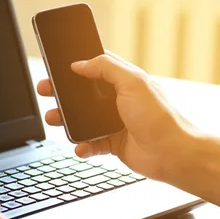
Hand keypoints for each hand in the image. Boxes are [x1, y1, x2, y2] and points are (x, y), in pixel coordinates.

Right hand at [37, 51, 195, 180]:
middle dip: (62, 94)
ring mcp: (115, 122)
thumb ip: (106, 68)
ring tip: (54, 119)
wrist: (174, 154)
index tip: (56, 67)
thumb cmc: (161, 118)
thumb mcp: (133, 82)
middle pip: (82, 94)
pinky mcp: (113, 143)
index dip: (75, 66)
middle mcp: (118, 100)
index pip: (95, 67)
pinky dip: (82, 146)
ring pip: (82, 119)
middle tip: (45, 91)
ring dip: (66, 121)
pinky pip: (90, 144)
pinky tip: (79, 146)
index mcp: (124, 81)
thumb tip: (80, 63)